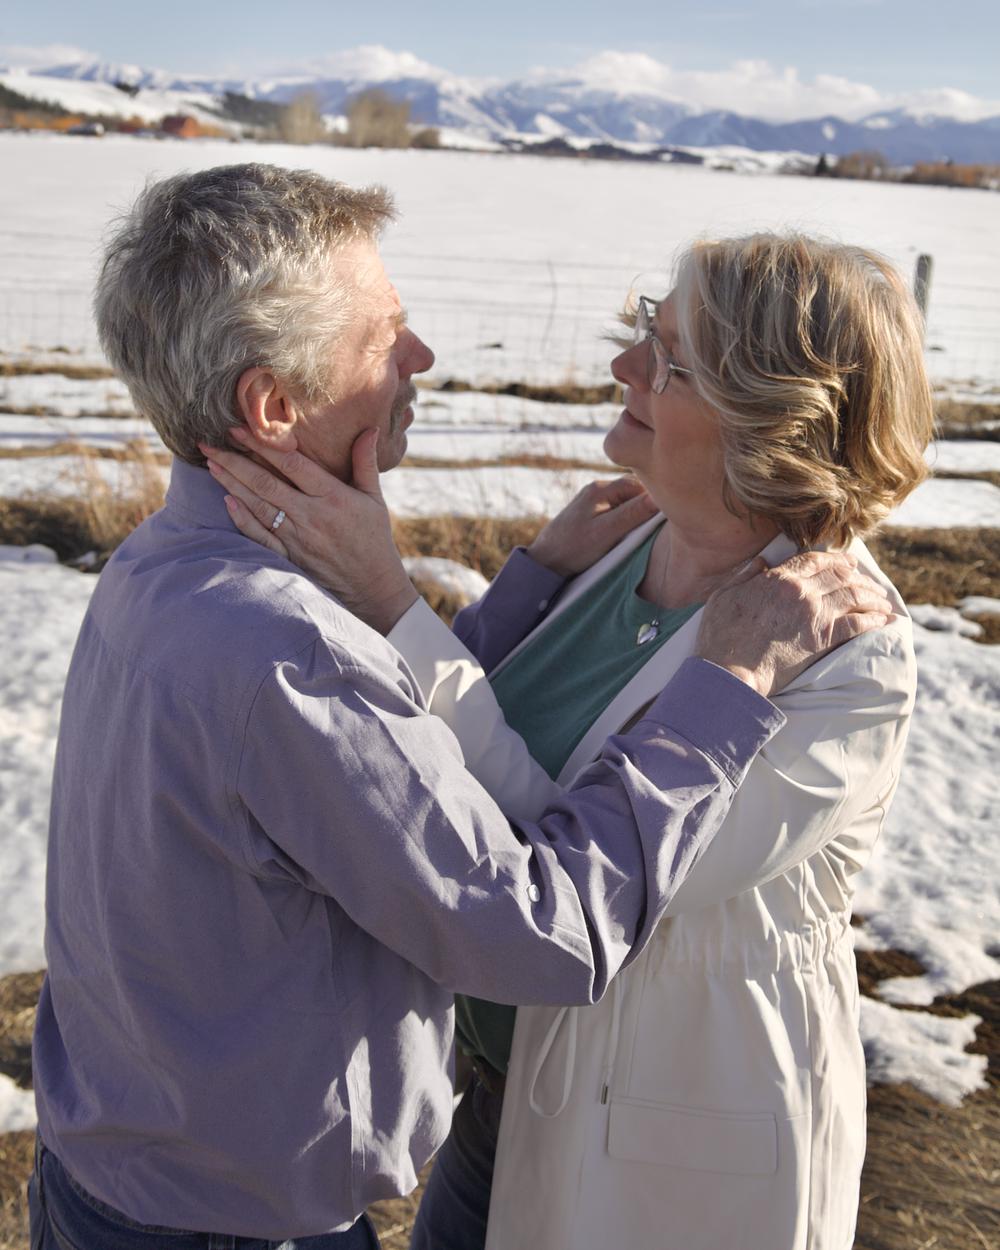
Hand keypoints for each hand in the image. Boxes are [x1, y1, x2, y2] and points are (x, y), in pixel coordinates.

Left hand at [199, 430, 417, 634]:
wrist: (372, 587)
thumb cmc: (374, 539)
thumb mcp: (374, 499)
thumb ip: (366, 463)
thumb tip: (370, 429)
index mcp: (333, 496)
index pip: (291, 464)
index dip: (263, 444)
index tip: (238, 429)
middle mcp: (312, 516)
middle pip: (266, 483)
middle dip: (234, 461)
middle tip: (208, 444)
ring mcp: (298, 538)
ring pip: (258, 506)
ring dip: (231, 484)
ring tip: (211, 464)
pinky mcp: (290, 557)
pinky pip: (261, 536)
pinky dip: (242, 519)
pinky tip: (226, 501)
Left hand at [527, 477, 658, 576]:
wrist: (545, 562)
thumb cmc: (573, 548)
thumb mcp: (606, 533)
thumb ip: (632, 514)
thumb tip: (660, 499)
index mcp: (600, 489)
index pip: (640, 484)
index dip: (658, 496)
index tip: (674, 511)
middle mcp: (597, 490)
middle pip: (635, 490)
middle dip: (650, 503)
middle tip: (665, 522)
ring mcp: (594, 501)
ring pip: (627, 500)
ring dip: (639, 512)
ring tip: (650, 528)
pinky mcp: (592, 513)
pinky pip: (619, 509)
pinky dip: (629, 517)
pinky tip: (633, 530)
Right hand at [695, 551, 894, 697]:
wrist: (729, 671)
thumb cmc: (719, 637)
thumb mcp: (723, 596)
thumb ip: (744, 575)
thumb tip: (762, 561)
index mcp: (778, 578)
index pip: (814, 560)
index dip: (835, 559)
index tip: (848, 562)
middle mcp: (801, 591)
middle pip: (840, 575)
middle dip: (859, 576)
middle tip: (870, 581)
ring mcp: (814, 614)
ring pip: (854, 596)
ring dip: (872, 596)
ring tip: (882, 601)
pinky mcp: (823, 638)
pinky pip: (858, 623)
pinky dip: (874, 619)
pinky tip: (884, 620)